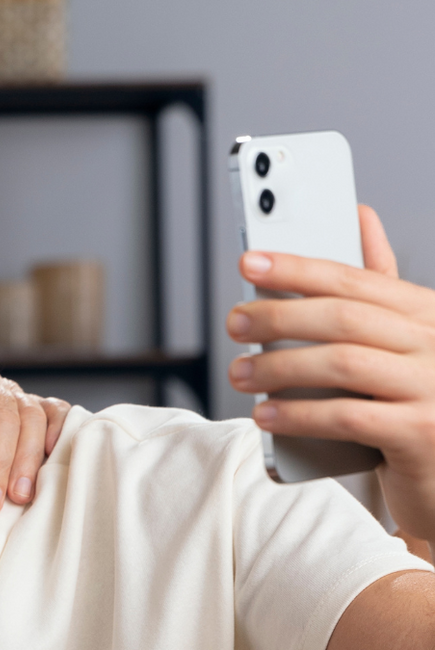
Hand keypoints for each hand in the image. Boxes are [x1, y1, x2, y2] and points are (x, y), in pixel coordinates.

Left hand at [227, 205, 434, 538]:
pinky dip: (299, 414)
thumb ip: (380, 288)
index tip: (250, 262)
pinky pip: (348, 417)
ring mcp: (432, 389)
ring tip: (239, 372)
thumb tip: (358, 216)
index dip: (299, 268)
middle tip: (234, 322)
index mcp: (429, 314)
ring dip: (280, 366)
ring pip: (343, 364)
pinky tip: (265, 415)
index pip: (357, 280)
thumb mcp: (403, 342)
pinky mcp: (420, 433)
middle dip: (280, 315)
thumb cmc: (414, 403)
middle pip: (345, 318)